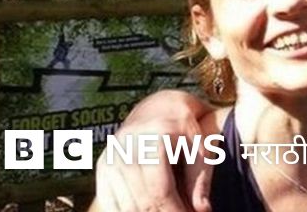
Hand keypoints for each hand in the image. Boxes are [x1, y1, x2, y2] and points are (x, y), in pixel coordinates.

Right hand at [93, 90, 214, 211]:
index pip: (160, 191)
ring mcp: (111, 157)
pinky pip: (110, 202)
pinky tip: (147, 211)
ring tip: (167, 211)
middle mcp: (126, 146)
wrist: (159, 106)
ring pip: (126, 206)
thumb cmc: (187, 124)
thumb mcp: (202, 140)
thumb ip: (201, 174)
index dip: (175, 211)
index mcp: (153, 137)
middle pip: (142, 201)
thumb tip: (203, 209)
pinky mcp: (103, 166)